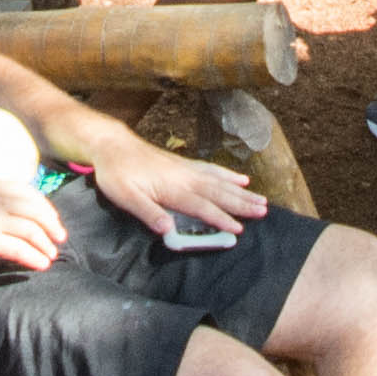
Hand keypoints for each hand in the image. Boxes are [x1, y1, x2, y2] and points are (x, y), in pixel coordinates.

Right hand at [0, 174, 65, 272]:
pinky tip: (40, 264)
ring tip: (51, 255)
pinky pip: (20, 248)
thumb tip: (13, 213)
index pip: (31, 193)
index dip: (46, 209)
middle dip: (52, 226)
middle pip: (37, 210)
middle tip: (59, 239)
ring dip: (46, 244)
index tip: (52, 222)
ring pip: (33, 230)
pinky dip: (35, 257)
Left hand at [79, 130, 267, 245]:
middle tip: (264, 212)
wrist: (112, 145)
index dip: (221, 219)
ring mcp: (186, 169)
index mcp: (173, 188)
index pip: (202, 206)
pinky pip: (212, 170)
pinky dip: (227, 175)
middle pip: (219, 193)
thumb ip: (148, 213)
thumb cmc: (116, 173)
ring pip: (220, 182)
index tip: (239, 230)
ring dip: (241, 192)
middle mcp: (185, 177)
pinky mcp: (184, 164)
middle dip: (242, 203)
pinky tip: (240, 179)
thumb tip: (168, 230)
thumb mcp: (125, 197)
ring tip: (261, 200)